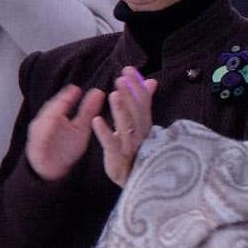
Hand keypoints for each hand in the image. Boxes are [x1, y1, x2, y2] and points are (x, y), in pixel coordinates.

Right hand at [26, 84, 106, 181]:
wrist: (54, 171)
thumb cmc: (66, 147)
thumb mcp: (81, 127)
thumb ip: (88, 110)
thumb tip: (99, 91)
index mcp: (54, 117)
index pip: (60, 103)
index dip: (67, 95)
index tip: (76, 89)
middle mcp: (43, 124)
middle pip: (50, 110)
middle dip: (58, 101)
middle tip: (68, 94)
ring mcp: (38, 136)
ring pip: (42, 123)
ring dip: (50, 116)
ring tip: (59, 107)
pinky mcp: (36, 150)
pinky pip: (39, 141)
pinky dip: (44, 135)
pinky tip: (50, 127)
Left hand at [92, 67, 157, 186]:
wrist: (133, 178)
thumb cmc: (136, 149)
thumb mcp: (141, 124)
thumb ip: (144, 102)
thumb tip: (151, 80)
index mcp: (145, 123)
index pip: (143, 100)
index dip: (136, 85)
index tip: (128, 69)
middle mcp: (140, 132)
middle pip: (136, 110)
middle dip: (129, 93)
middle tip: (121, 77)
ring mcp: (130, 144)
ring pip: (127, 125)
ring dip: (120, 109)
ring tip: (113, 93)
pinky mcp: (118, 156)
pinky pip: (111, 143)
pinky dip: (105, 132)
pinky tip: (96, 120)